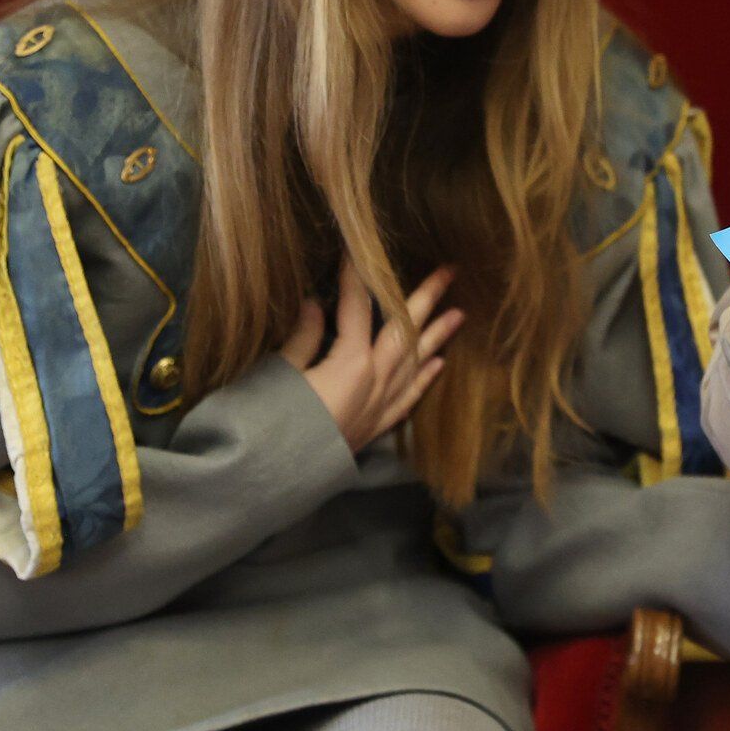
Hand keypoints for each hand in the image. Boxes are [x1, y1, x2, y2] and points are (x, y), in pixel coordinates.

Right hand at [281, 261, 459, 452]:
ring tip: (460, 313)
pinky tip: (438, 364)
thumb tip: (316, 304)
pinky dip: (424, 378)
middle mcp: (375, 380)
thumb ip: (302, 337)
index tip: (358, 251)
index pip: (358, 307)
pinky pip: (409, 397)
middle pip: (407, 330)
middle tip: (450, 271)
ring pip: (417, 362)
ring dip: (438, 335)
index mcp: (351, 361)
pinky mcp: (375, 426)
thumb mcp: (279, 372)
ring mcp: (379, 405)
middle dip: (428, 297)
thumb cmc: (268, 423)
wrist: (274, 479)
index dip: (357, 277)